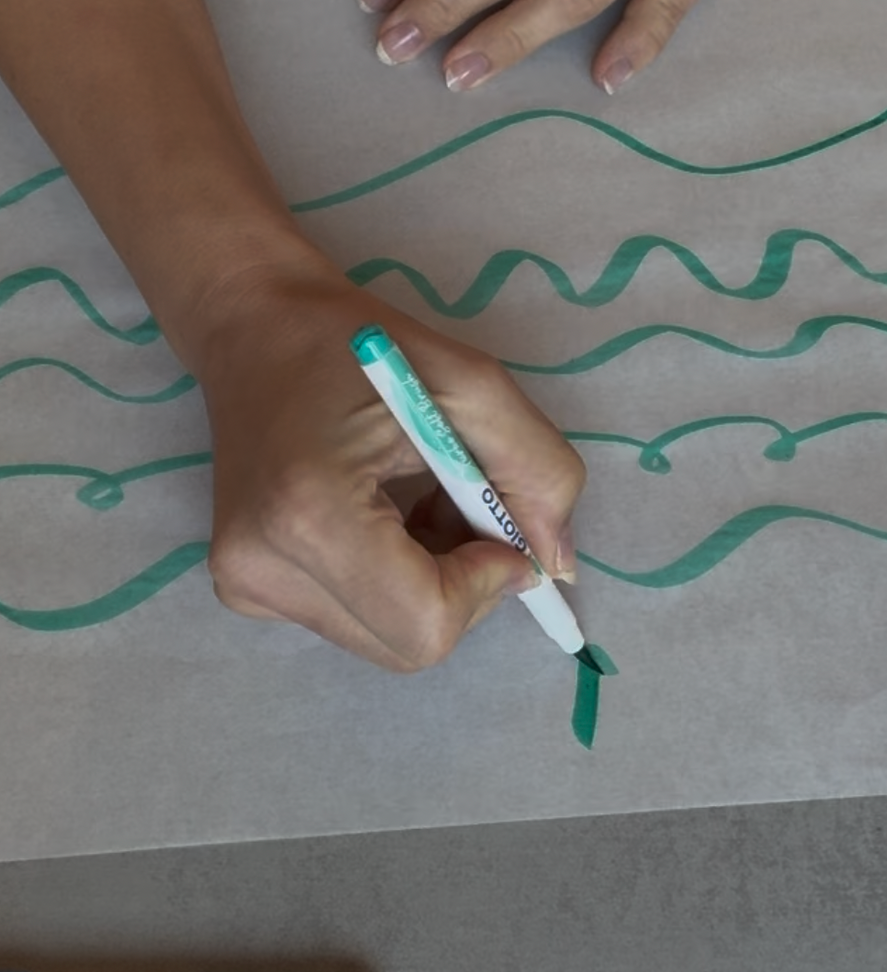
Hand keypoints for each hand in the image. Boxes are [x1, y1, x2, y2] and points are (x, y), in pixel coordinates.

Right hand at [198, 265, 585, 670]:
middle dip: (465, 587)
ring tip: (420, 502)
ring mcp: (247, 588)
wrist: (255, 328)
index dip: (485, 585)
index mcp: (310, 514)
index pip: (427, 622)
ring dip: (435, 584)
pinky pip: (360, 620)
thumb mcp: (473, 385)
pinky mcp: (247, 592)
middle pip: (412, 644)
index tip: (495, 525)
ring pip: (391, 639)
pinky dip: (399, 582)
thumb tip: (555, 567)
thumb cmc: (361, 345)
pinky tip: (388, 518)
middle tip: (463, 507)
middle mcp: (262, 568)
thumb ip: (537, 471)